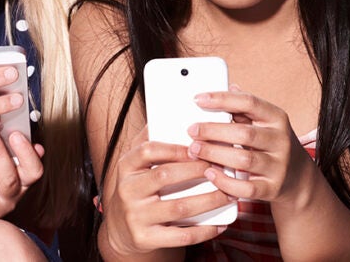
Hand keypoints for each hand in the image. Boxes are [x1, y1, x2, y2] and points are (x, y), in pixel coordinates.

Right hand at [101, 129, 229, 255]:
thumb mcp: (135, 164)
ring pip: (178, 207)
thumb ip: (149, 139)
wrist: (120, 230)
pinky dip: (204, 231)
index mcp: (126, 166)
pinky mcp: (145, 239)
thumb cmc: (137, 189)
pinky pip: (180, 235)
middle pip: (166, 176)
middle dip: (198, 171)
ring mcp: (135, 216)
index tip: (200, 146)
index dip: (175, 147)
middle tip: (223, 168)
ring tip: (230, 194)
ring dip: (209, 201)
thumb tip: (170, 110)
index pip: (148, 150)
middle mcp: (127, 190)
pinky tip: (221, 224)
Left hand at [186, 85, 314, 208]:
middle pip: (244, 133)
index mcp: (277, 118)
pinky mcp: (272, 188)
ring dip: (215, 154)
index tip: (198, 99)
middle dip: (213, 131)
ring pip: (244, 160)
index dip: (222, 99)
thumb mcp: (265, 122)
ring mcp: (278, 166)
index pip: (249, 102)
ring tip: (195, 150)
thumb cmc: (273, 144)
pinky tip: (210, 173)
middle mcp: (281, 140)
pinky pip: (246, 188)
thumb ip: (246, 108)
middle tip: (191, 130)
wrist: (299, 178)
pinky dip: (225, 182)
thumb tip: (228, 86)